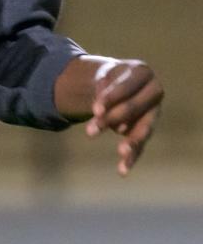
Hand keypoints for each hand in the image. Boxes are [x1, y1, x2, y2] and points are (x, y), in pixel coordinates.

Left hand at [85, 58, 162, 175]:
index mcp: (142, 72)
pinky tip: (123, 170)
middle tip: (89, 131)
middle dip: (111, 119)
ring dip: (130, 141)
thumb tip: (100, 114)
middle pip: (133, 108)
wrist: (115, 83)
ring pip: (142, 128)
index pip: (126, 86)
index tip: (95, 109)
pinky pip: (141, 145)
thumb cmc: (108, 78)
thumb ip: (103, 93)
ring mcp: (153, 112)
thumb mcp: (102, 78)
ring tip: (121, 152)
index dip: (110, 98)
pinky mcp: (147, 129)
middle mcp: (154, 92)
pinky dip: (132, 157)